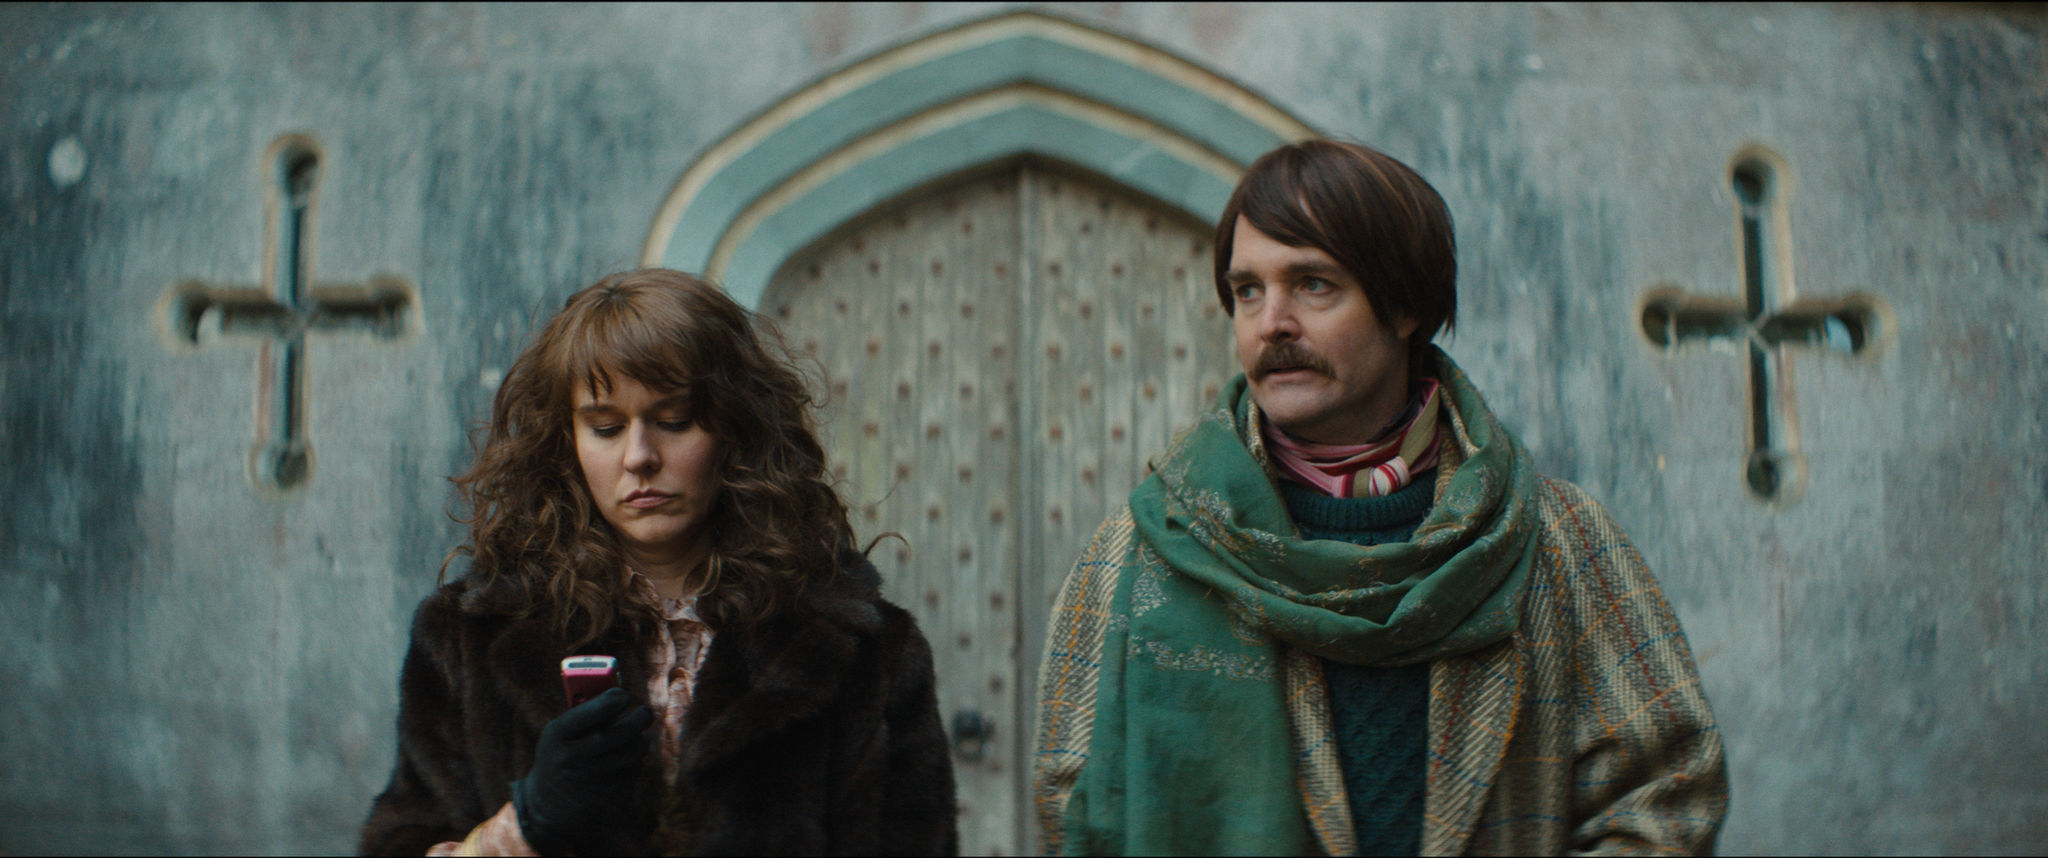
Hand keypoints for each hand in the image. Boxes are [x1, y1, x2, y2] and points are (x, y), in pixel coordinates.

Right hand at [510, 687, 653, 854]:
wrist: (551, 803)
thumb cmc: (561, 754)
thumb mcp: (560, 734)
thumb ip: (585, 713)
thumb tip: (619, 694)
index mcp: (557, 735)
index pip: (589, 712)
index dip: (611, 700)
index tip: (623, 695)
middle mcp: (573, 757)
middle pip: (620, 731)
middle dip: (639, 717)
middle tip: (644, 712)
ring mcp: (592, 776)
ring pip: (634, 748)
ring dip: (640, 738)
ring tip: (636, 733)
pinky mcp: (609, 791)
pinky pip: (635, 766)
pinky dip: (636, 757)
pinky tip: (626, 756)